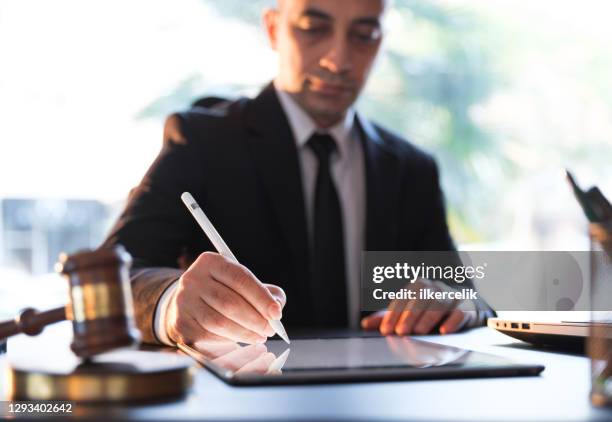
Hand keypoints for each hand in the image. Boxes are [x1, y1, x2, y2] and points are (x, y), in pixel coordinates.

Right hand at [166, 252, 285, 344]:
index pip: (240, 279)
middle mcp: (193, 279)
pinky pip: (209, 335)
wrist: (189, 301)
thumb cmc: (223, 290)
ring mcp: (184, 301)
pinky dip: (229, 340)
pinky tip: (240, 339)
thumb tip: (277, 306)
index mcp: (211, 262)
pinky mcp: (181, 323)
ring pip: (219, 322)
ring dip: (244, 333)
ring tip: (259, 336)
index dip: (261, 297)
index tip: (276, 313)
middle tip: (270, 329)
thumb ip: (265, 292)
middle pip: (230, 302)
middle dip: (255, 319)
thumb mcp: (242, 283)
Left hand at [360, 278, 476, 335]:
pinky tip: (444, 331)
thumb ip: (389, 319)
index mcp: (417, 287)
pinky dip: (452, 321)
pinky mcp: (468, 307)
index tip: (385, 330)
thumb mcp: (408, 317)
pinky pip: (460, 312)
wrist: (464, 315)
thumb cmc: (430, 317)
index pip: (403, 299)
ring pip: (439, 303)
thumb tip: (365, 325)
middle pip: (420, 298)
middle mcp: (434, 288)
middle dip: (409, 316)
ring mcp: (452, 296)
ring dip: (427, 317)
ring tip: (418, 332)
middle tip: (400, 332)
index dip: (393, 315)